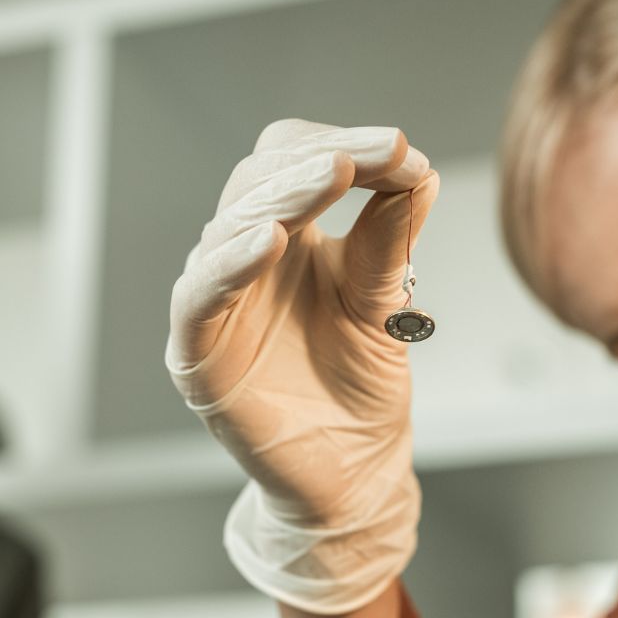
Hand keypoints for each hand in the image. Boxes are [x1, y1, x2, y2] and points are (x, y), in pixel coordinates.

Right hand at [167, 120, 437, 611]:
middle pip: (260, 180)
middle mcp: (246, 260)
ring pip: (231, 227)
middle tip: (384, 154)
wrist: (349, 472)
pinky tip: (272, 241)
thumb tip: (418, 171)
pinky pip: (200, 296)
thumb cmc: (359, 389)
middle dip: (323, 159)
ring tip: (336, 176)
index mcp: (290, 240)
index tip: (405, 153)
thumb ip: (389, 242)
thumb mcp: (383, 303)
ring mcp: (219, 303)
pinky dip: (229, 264)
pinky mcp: (198, 352)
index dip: (343, 145)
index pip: (296, 162)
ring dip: (285, 196)